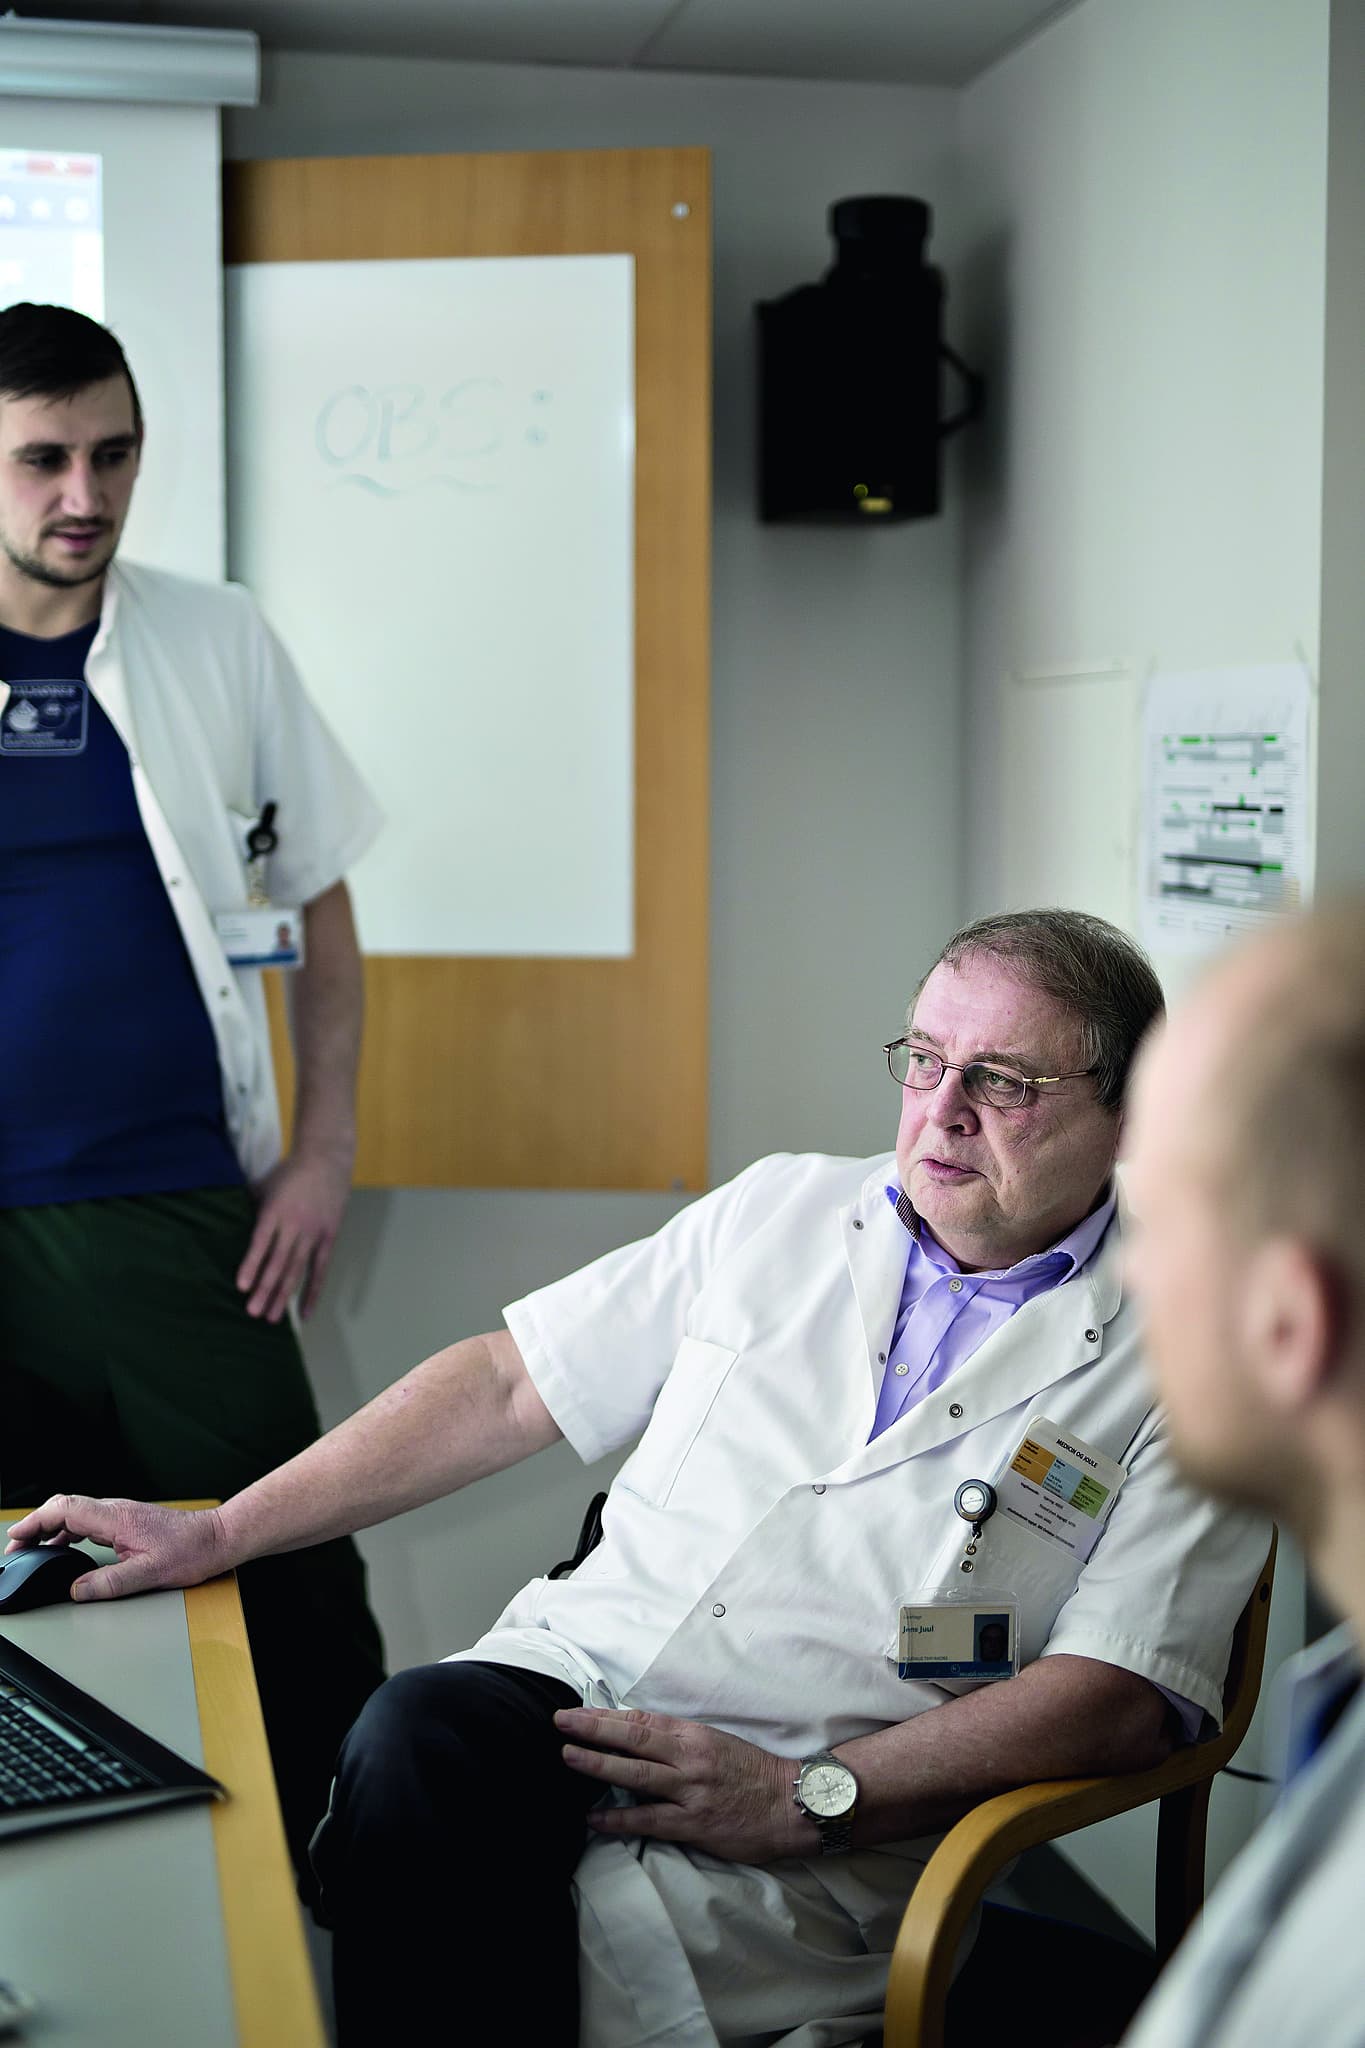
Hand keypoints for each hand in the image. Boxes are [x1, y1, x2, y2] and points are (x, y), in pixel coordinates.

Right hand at [3, 1496, 230, 1601]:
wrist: (216, 1538)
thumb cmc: (191, 1551)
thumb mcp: (150, 1573)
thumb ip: (110, 1583)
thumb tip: (76, 1590)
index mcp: (116, 1518)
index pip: (66, 1510)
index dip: (36, 1521)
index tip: (16, 1535)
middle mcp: (116, 1511)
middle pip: (65, 1508)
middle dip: (36, 1524)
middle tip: (16, 1546)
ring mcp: (121, 1515)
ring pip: (75, 1514)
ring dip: (50, 1528)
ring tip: (31, 1549)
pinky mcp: (127, 1522)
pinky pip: (88, 1522)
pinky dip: (67, 1532)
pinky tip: (62, 1548)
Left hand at [237, 1145, 351, 1321]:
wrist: (327, 1160)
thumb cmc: (291, 1172)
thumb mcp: (265, 1185)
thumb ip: (251, 1208)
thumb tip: (227, 1224)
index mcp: (276, 1210)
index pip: (261, 1242)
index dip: (251, 1264)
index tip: (242, 1286)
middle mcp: (295, 1224)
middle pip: (279, 1263)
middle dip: (265, 1289)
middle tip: (252, 1312)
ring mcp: (314, 1233)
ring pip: (297, 1270)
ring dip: (283, 1296)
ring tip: (271, 1318)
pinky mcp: (328, 1238)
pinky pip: (320, 1271)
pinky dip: (312, 1293)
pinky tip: (304, 1313)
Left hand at [554, 1706, 814, 1863]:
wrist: (792, 1804)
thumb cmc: (754, 1773)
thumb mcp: (716, 1744)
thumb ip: (678, 1743)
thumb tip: (637, 1739)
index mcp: (694, 1735)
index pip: (641, 1720)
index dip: (605, 1716)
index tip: (576, 1712)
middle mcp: (689, 1758)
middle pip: (633, 1738)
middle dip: (593, 1729)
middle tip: (560, 1722)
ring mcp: (691, 1791)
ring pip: (636, 1775)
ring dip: (598, 1765)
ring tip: (568, 1758)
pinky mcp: (695, 1823)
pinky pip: (650, 1820)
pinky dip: (619, 1819)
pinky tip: (594, 1818)